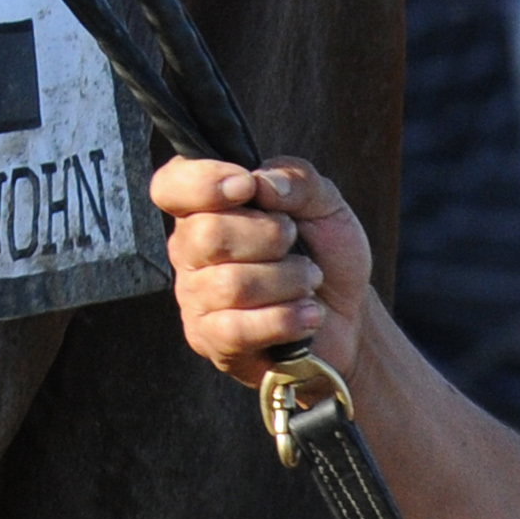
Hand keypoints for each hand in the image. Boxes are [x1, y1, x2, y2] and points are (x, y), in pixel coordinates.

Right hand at [150, 155, 371, 390]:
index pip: (170, 186)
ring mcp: (195, 297)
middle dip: (268, 236)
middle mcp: (189, 249)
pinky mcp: (211, 340)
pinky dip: (284, 319)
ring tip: (308, 282)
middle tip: (295, 243)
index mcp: (204, 206)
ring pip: (229, 284)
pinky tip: (307, 315)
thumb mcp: (325, 204)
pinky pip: (237, 329)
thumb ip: (296, 178)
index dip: (202, 182)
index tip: (247, 186)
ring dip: (286, 281)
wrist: (349, 319)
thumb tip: (262, 183)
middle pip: (207, 234)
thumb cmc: (325, 254)